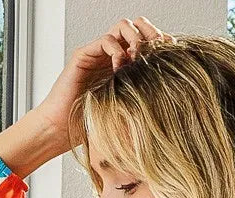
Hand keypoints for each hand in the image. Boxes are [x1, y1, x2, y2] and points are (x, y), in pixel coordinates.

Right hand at [36, 16, 175, 150]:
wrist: (60, 132)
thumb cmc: (90, 129)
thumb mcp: (126, 115)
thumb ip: (143, 101)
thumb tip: (173, 98)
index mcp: (123, 68)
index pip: (146, 43)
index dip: (161, 45)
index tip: (173, 56)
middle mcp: (111, 57)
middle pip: (137, 28)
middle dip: (151, 35)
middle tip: (158, 52)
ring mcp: (97, 54)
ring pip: (122, 27)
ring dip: (136, 39)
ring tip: (139, 60)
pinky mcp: (83, 56)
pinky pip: (106, 41)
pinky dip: (117, 50)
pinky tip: (120, 69)